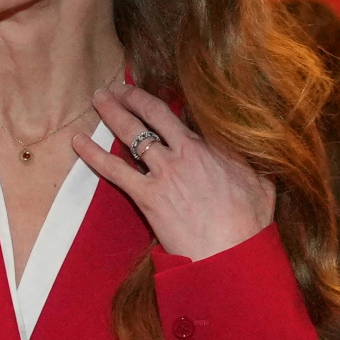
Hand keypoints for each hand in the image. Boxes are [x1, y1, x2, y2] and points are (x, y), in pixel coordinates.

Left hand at [78, 82, 274, 262]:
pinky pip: (114, 169)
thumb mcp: (261, 182)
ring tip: (98, 98)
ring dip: (112, 113)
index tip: (153, 95)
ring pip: (132, 133)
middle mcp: (185, 152)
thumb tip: (257, 151)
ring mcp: (164, 172)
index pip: (185, 116)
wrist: (230, 252)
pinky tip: (78, 141)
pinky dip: (93, 154)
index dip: (165, 102)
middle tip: (118, 87)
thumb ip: (250, 161)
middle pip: (153, 114)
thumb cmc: (250, 223)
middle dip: (133, 97)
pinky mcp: (147, 195)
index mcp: (213, 146)